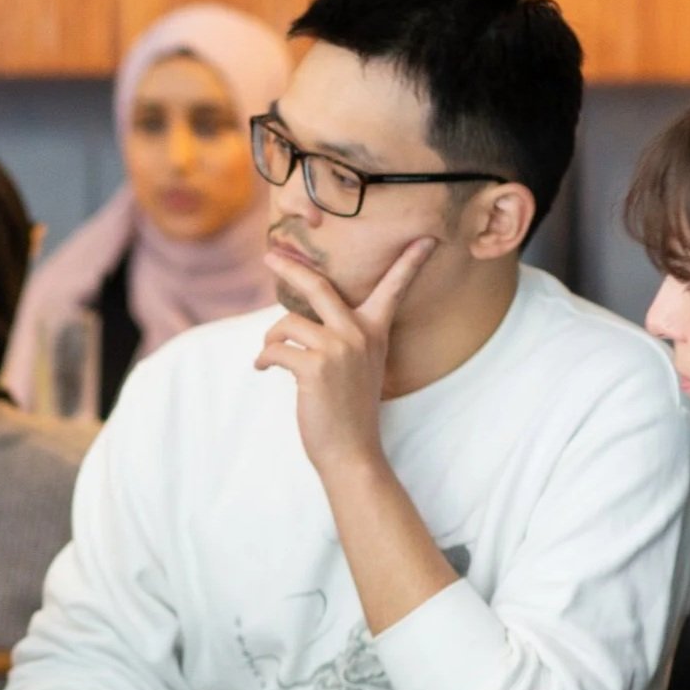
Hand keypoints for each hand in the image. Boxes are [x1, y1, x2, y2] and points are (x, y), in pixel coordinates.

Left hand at [255, 237, 435, 473]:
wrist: (351, 451)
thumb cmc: (348, 409)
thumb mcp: (358, 366)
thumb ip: (344, 338)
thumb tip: (304, 320)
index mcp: (375, 331)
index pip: (393, 289)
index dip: (409, 262)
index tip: (426, 238)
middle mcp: (359, 333)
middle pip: (318, 286)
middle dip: (290, 268)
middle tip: (270, 255)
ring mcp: (338, 348)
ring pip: (287, 323)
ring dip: (270, 339)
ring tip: (268, 353)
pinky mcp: (314, 366)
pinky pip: (275, 350)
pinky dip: (264, 359)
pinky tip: (263, 369)